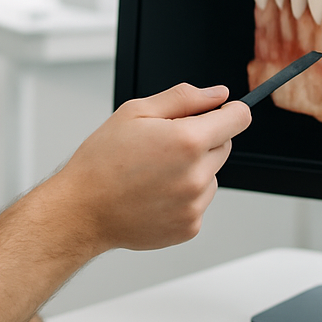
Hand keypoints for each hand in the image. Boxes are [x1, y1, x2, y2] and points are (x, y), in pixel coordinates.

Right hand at [57, 84, 250, 252]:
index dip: (231, 110)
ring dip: (194, 170)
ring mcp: (194, 204)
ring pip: (212, 175)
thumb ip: (184, 98)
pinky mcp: (190, 227)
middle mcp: (196, 175)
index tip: (222, 112)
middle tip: (164, 145)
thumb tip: (217, 94)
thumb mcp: (136, 112)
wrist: (82, 210)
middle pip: (225, 146)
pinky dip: (184, 196)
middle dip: (203, 140)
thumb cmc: (102, 162)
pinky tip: (155, 194)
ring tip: (154, 173)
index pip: (239, 119)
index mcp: (187, 141)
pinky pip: (200, 201)